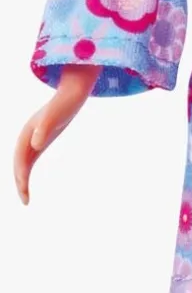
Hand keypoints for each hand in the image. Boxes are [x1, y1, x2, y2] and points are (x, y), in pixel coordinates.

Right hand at [13, 65, 99, 204]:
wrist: (73, 92)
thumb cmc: (66, 103)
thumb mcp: (56, 115)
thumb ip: (45, 128)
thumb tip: (35, 145)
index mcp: (27, 132)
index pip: (20, 159)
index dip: (21, 176)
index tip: (24, 191)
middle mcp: (27, 135)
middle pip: (18, 162)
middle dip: (20, 182)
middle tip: (25, 200)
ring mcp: (32, 137)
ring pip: (22, 161)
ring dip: (21, 178)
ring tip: (25, 196)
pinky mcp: (40, 138)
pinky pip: (29, 158)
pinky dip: (26, 170)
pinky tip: (27, 180)